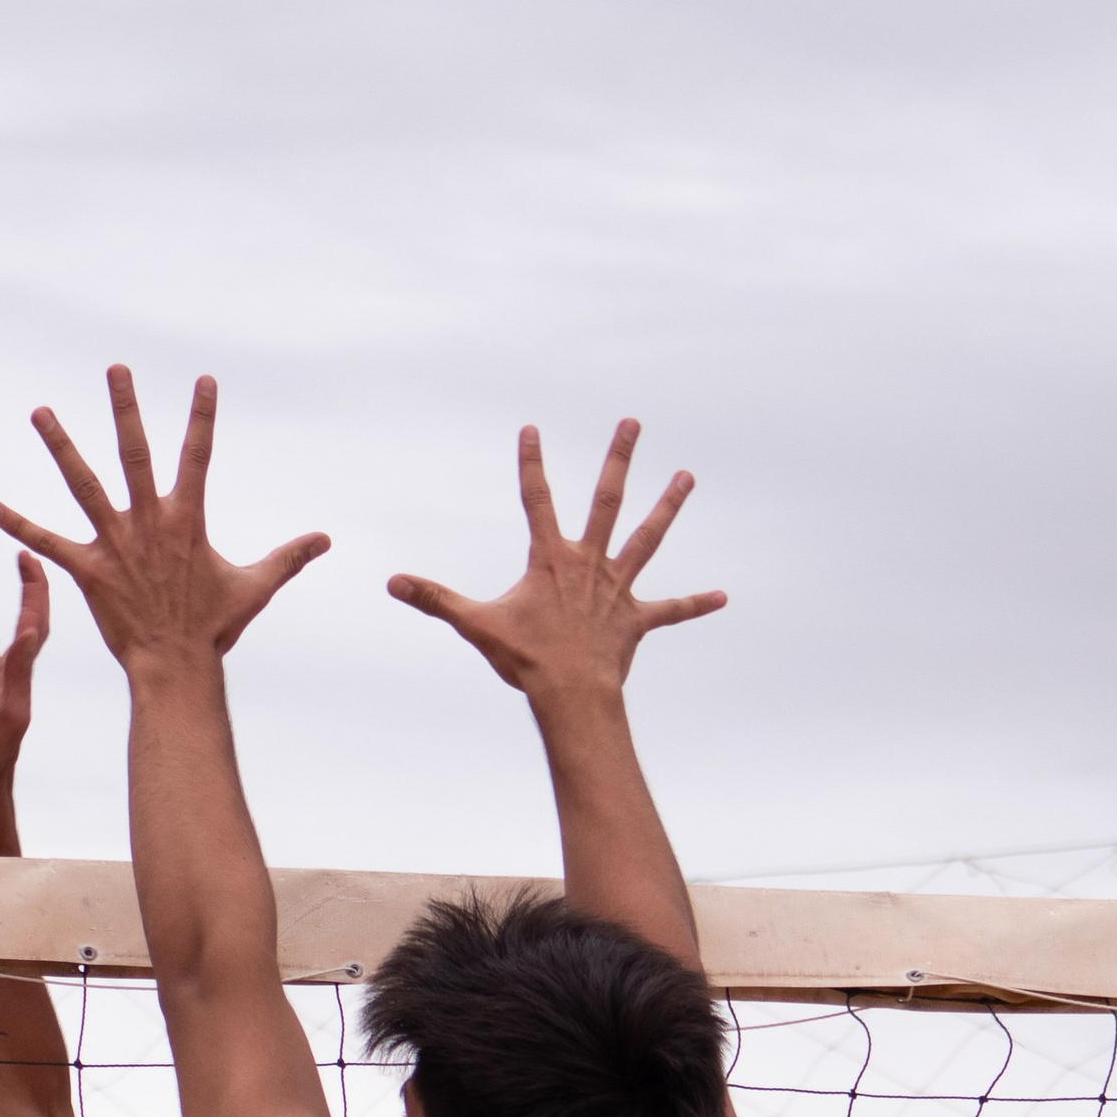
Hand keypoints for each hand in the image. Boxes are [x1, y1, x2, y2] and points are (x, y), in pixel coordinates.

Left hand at [0, 366, 327, 679]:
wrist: (177, 666)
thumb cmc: (215, 627)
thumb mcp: (256, 586)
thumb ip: (289, 557)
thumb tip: (327, 540)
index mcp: (187, 519)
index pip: (198, 456)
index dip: (202, 418)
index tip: (205, 381)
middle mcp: (149, 522)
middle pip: (134, 453)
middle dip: (126, 409)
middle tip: (116, 369)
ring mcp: (116, 543)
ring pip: (83, 484)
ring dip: (60, 446)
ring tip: (40, 412)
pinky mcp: (89, 570)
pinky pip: (49, 543)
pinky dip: (20, 524)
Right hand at [0, 557, 51, 805]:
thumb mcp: (7, 713)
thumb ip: (18, 674)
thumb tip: (29, 631)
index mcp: (19, 672)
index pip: (35, 620)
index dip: (36, 588)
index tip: (28, 555)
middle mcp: (8, 672)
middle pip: (16, 619)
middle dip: (17, 587)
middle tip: (6, 554)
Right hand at [389, 422, 723, 704]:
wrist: (572, 694)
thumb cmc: (525, 659)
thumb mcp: (475, 625)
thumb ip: (435, 599)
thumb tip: (392, 582)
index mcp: (551, 558)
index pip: (536, 499)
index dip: (531, 463)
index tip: (532, 429)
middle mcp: (589, 563)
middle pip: (608, 500)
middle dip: (620, 458)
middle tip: (632, 422)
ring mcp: (617, 589)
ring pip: (647, 538)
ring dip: (668, 506)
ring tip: (687, 476)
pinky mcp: (636, 620)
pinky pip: (672, 611)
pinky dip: (696, 604)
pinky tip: (724, 596)